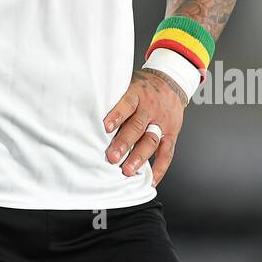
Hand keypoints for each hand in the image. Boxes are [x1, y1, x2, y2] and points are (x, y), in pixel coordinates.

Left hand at [102, 69, 187, 184]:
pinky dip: (159, 168)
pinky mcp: (172, 134)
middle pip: (138, 126)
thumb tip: (89, 116)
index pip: (127, 104)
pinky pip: (167, 153)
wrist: (171, 83)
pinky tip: (150, 179)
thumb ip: (114, 100)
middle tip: (112, 157)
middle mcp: (150, 108)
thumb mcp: (128, 85)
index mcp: (137, 94)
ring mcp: (162, 122)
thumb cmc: (143, 88)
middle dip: (124, 143)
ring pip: (151, 140)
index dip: (117, 115)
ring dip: (139, 157)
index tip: (106, 127)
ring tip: (127, 171)